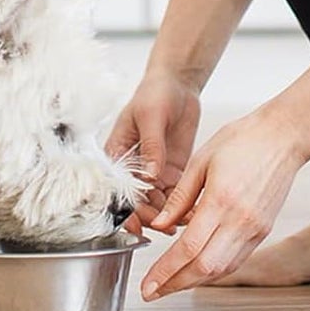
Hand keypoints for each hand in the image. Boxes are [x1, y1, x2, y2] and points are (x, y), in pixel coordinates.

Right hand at [104, 69, 200, 226]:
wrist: (178, 85)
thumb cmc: (154, 94)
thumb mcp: (151, 116)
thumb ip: (151, 146)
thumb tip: (150, 175)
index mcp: (118, 156)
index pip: (117, 190)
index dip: (124, 211)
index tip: (136, 225)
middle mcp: (134, 169)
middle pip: (137, 202)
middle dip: (149, 217)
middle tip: (165, 225)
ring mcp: (153, 172)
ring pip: (156, 203)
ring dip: (167, 214)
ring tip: (182, 222)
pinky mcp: (171, 172)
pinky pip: (174, 194)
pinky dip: (181, 205)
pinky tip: (192, 211)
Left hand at [139, 109, 309, 299]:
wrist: (285, 137)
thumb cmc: (244, 140)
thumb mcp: (201, 160)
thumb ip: (179, 197)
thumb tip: (160, 225)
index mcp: (221, 200)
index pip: (188, 248)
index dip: (165, 271)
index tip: (148, 284)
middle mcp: (240, 220)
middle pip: (204, 267)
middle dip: (175, 284)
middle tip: (153, 292)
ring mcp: (255, 228)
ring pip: (221, 269)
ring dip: (194, 282)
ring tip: (171, 284)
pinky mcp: (263, 230)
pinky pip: (236, 260)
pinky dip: (215, 271)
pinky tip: (198, 270)